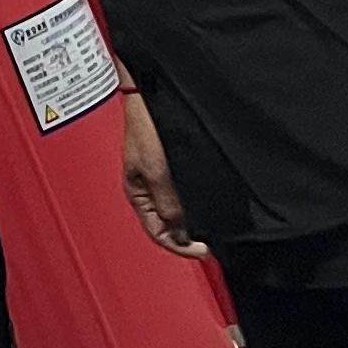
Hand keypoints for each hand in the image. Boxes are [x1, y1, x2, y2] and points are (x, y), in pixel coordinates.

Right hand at [118, 93, 206, 258]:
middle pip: (167, 226)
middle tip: (210, 242)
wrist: (149, 97)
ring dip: (191, 221)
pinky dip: (194, 204)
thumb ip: (167, 201)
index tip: (203, 250)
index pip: (157, 233)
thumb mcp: (155, 170)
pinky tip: (205, 203)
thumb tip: (180, 231)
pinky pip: (182, 195)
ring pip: (176, 212)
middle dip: (187, 236)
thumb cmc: (145, 127)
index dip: (180, 246)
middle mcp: (148, 190)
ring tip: (210, 226)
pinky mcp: (171, 168)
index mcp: (137, 194)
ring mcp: (159, 179)